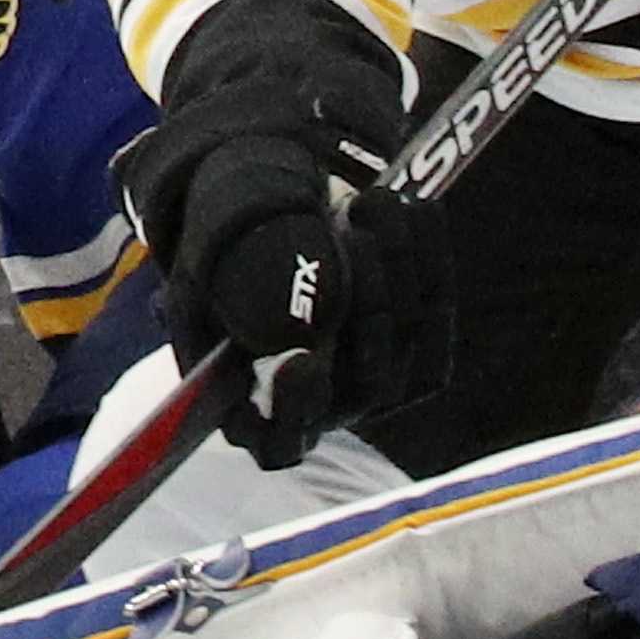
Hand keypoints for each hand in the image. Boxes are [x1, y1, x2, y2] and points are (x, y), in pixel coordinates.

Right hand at [114, 0, 438, 466]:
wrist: (284, 216)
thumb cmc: (224, 250)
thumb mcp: (203, 262)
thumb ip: (204, 287)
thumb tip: (215, 312)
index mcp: (257, 409)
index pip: (277, 443)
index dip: (293, 411)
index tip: (298, 359)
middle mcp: (323, 406)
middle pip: (366, 378)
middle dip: (370, 298)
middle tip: (358, 219)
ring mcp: (377, 379)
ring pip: (407, 340)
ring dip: (402, 265)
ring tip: (379, 196)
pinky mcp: (421, 346)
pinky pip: (437, 316)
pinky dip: (431, 259)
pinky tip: (418, 206)